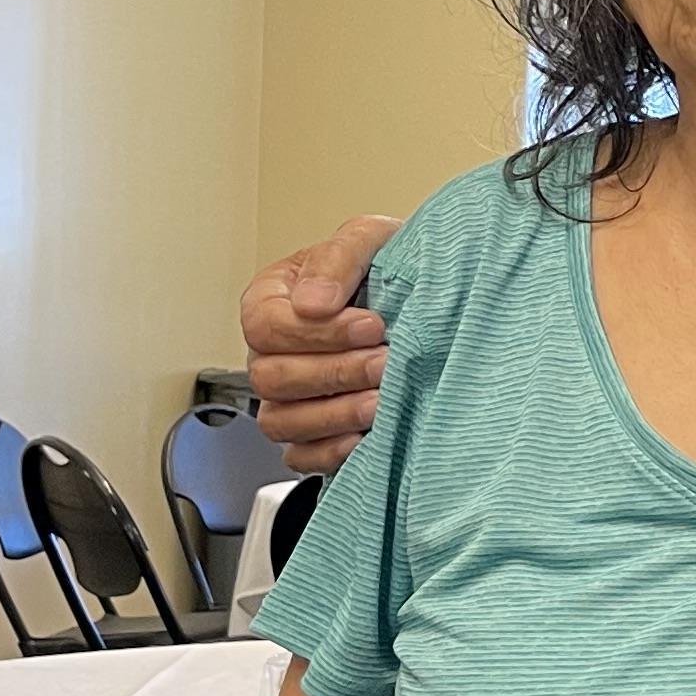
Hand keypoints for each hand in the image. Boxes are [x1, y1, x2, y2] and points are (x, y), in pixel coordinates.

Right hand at [241, 213, 401, 473]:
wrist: (431, 298)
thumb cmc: (390, 266)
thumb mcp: (369, 240)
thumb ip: (338, 259)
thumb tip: (312, 304)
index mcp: (272, 300)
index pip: (264, 325)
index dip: (316, 332)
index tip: (371, 324)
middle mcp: (272, 352)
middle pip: (270, 377)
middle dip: (334, 372)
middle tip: (385, 361)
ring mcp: (288, 397)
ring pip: (281, 421)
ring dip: (335, 414)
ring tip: (383, 400)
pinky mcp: (312, 434)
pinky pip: (301, 455)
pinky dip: (332, 452)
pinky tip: (367, 436)